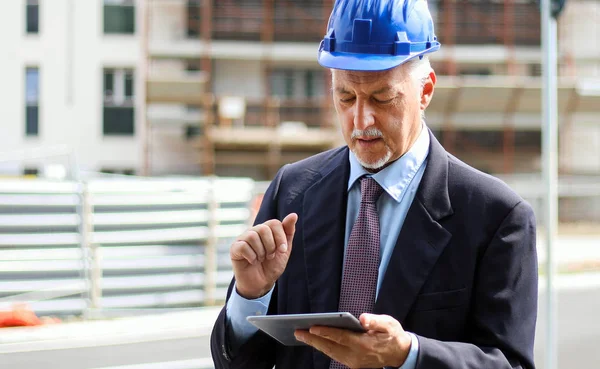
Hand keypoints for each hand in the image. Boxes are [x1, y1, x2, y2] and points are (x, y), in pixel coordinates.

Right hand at [230, 213, 297, 298]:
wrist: (262, 284)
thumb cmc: (272, 266)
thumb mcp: (284, 249)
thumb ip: (288, 231)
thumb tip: (293, 215)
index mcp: (266, 230)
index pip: (274, 223)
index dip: (280, 237)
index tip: (283, 250)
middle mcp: (254, 231)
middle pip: (263, 228)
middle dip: (271, 246)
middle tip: (270, 256)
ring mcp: (243, 239)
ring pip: (253, 236)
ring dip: (261, 252)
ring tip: (261, 259)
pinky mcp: (235, 248)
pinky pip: (243, 246)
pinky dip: (252, 256)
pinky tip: (252, 262)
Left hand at [294, 313, 411, 368]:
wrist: (400, 354)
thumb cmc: (393, 335)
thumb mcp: (389, 324)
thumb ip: (376, 321)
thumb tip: (362, 318)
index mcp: (364, 344)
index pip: (340, 337)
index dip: (325, 332)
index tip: (312, 327)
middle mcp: (356, 355)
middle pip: (330, 347)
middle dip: (313, 340)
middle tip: (298, 332)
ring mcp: (354, 361)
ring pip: (330, 353)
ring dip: (315, 345)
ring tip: (302, 336)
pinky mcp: (353, 364)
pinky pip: (335, 355)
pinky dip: (324, 348)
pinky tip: (315, 341)